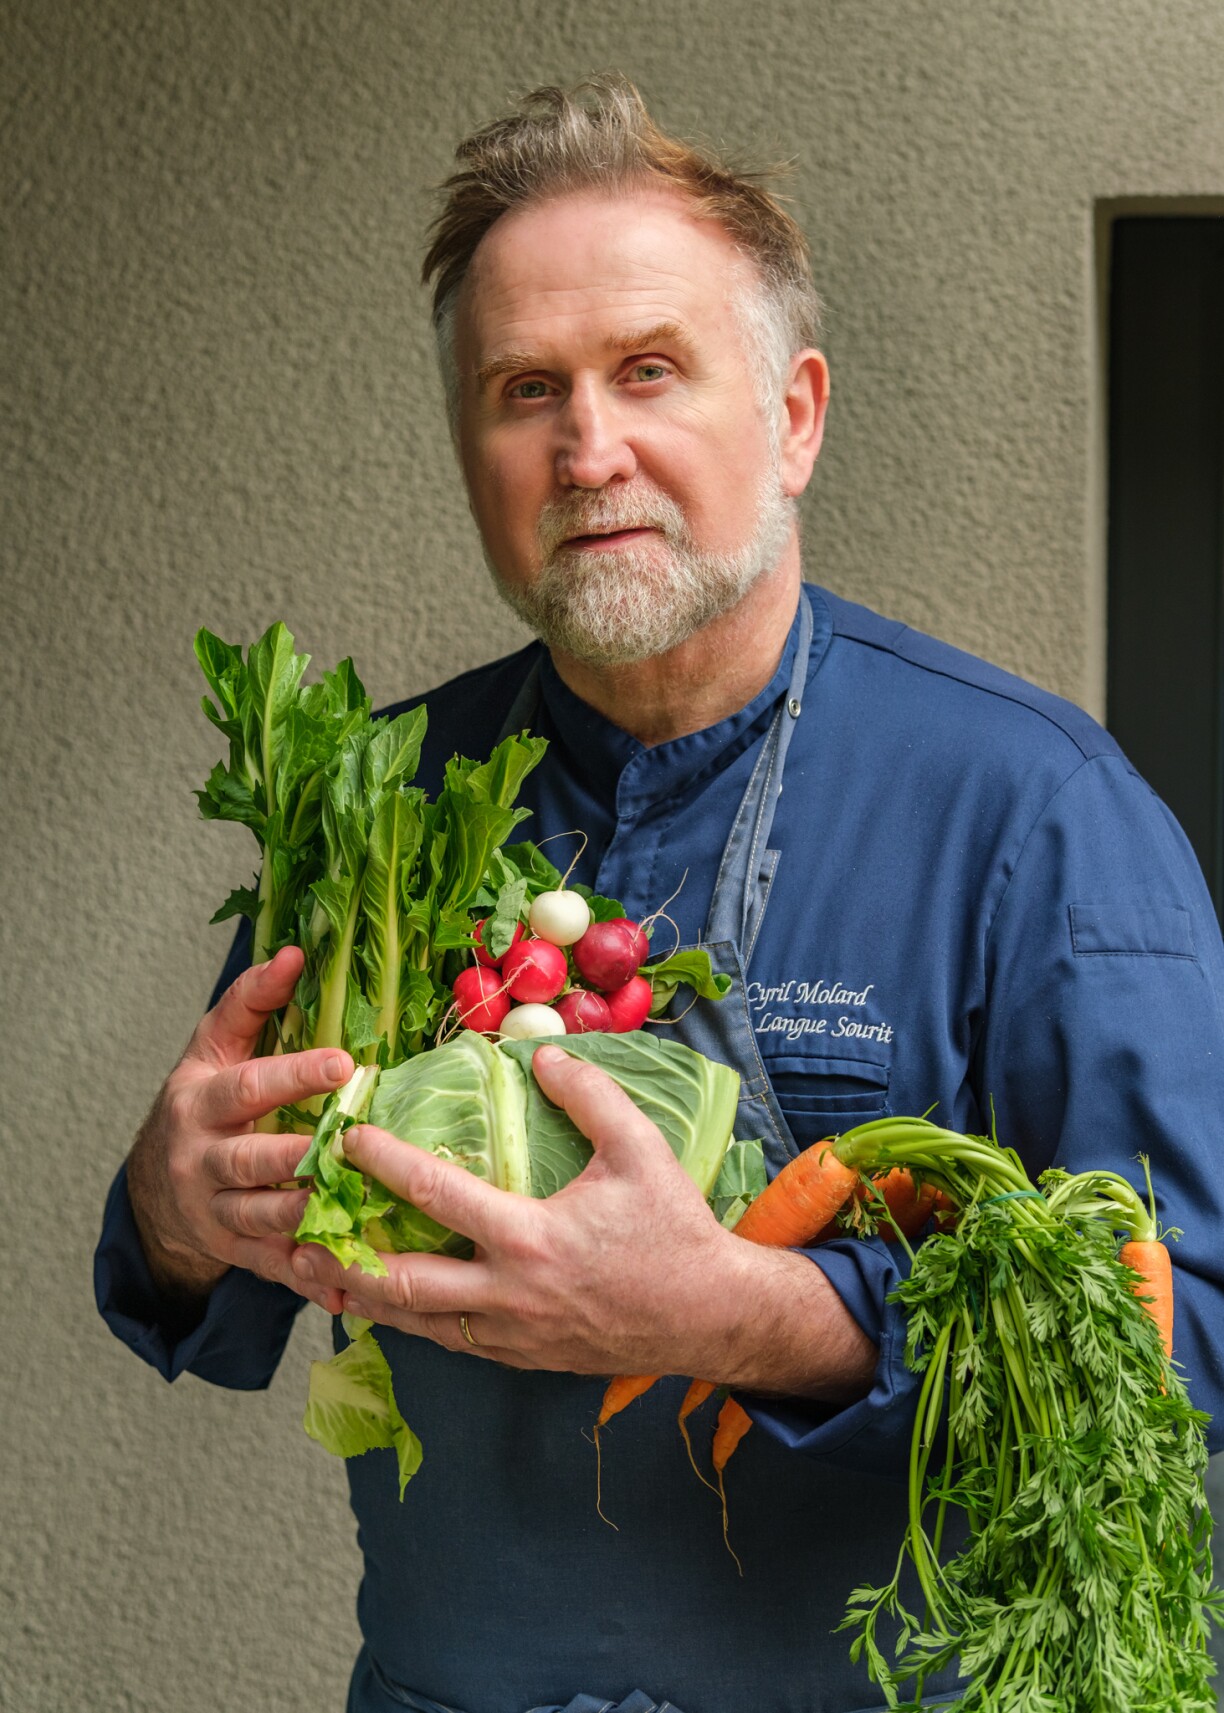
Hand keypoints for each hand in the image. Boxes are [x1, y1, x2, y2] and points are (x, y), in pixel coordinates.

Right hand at [126, 947, 353, 1311]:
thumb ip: (251, 1002)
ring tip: (352, 1208)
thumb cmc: (201, 1101)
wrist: (155, 1186)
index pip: (248, 1086)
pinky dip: (308, 1280)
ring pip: (262, 1219)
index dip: (294, 1075)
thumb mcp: (212, 1047)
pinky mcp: (234, 1253)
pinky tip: (344, 1289)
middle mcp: (203, 1160)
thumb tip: (295, 953)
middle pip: (252, 1161)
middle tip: (351, 1145)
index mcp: (201, 1103)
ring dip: (307, 1218)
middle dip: (299, 1156)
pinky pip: (273, 1269)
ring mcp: (215, 1212)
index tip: (345, 1063)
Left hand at [292, 1045, 876, 1398]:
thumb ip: (589, 1097)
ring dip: (360, 1297)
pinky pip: (445, 1340)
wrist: (709, 1316)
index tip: (346, 1135)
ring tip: (314, 1270)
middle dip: (340, 1259)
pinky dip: (405, 1320)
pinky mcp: (517, 1356)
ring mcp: (509, 1335)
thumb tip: (541, 1053)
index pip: (436, 1195)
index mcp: (530, 1239)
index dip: (384, 1163)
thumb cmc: (675, 1230)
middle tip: (295, 1229)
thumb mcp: (642, 1151)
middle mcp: (507, 1295)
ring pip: (412, 1324)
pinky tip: (382, 1299)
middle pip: (399, 1284)